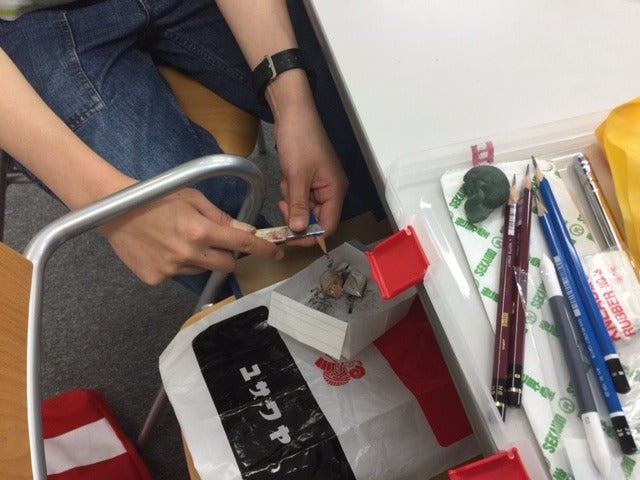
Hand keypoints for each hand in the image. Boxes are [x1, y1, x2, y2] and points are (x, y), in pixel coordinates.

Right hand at [99, 188, 283, 285]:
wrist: (115, 210)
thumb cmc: (156, 198)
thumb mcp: (192, 198)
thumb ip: (220, 216)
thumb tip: (244, 230)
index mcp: (200, 230)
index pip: (242, 244)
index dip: (263, 249)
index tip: (277, 254)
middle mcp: (188, 253)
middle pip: (227, 265)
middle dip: (228, 255)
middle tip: (214, 242)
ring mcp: (171, 269)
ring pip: (203, 271)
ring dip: (201, 259)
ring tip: (179, 240)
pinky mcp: (157, 279)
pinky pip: (180, 275)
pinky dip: (178, 265)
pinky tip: (164, 249)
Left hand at [273, 97, 348, 245]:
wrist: (293, 113)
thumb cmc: (299, 140)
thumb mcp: (296, 176)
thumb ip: (299, 206)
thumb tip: (299, 231)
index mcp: (335, 191)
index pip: (328, 226)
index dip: (310, 236)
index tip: (290, 236)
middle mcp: (332, 190)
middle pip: (317, 220)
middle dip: (298, 217)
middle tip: (282, 209)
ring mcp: (321, 184)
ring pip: (307, 209)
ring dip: (293, 204)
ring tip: (285, 186)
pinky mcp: (310, 179)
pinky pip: (301, 197)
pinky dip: (291, 194)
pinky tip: (286, 180)